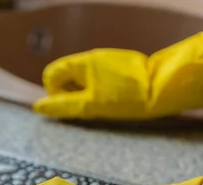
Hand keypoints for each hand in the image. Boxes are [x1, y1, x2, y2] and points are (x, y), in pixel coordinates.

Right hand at [33, 31, 202, 119]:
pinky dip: (98, 90)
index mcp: (81, 63)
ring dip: (84, 94)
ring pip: (82, 79)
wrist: (163, 87)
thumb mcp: (91, 105)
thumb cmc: (127, 97)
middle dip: (69, 93)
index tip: (69, 104)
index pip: (51, 74)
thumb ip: (63, 105)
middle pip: (65, 77)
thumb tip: (39, 106)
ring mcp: (105, 61)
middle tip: (87, 107)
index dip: (53, 93)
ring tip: (102, 104)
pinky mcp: (117, 67)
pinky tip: (113, 99)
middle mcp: (91, 58)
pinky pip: (97, 79)